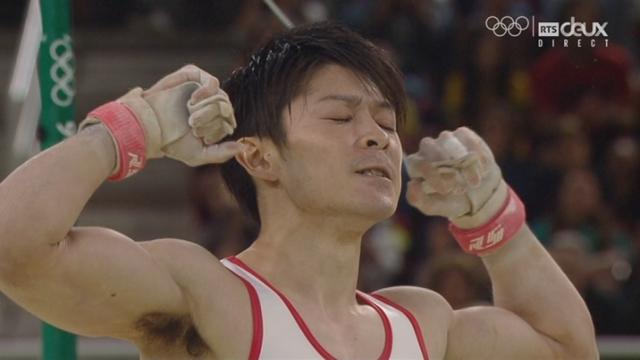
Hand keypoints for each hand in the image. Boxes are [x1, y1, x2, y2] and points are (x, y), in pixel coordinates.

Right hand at [85, 65, 241, 166]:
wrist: (149, 127)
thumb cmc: (171, 141)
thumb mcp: (198, 154)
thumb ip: (221, 153)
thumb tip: (242, 147)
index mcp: (214, 121)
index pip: (229, 123)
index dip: (216, 131)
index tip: (198, 136)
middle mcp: (211, 104)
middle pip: (226, 110)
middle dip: (209, 122)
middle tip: (192, 125)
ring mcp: (203, 89)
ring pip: (221, 98)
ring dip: (206, 111)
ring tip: (191, 115)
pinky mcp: (193, 75)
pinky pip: (212, 82)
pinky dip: (206, 93)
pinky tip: (193, 101)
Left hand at [404, 127, 507, 228]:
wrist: (477, 193)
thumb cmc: (450, 200)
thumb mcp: (433, 206)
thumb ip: (418, 199)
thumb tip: (412, 184)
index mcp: (415, 164)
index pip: (417, 163)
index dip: (432, 175)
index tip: (447, 190)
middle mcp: (427, 148)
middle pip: (430, 147)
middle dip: (447, 166)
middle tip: (461, 186)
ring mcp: (445, 139)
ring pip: (450, 142)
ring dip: (465, 163)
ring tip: (474, 183)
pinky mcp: (463, 135)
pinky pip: (469, 140)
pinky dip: (477, 156)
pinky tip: (482, 171)